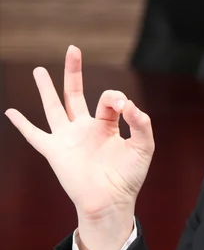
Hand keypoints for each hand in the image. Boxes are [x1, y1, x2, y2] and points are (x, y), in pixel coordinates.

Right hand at [4, 45, 154, 220]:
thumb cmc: (129, 176)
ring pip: (53, 107)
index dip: (116, 98)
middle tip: (73, 48)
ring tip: (39, 69)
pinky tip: (11, 112)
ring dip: (46, 88)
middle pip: (75, 93)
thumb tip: (130, 104)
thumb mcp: (144, 146)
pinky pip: (35, 136)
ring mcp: (68, 139)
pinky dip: (22, 124)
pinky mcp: (55, 152)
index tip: (126, 108)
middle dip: (73, 71)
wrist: (111, 201)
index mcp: (107, 125)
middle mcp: (85, 128)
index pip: (108, 99)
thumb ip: (142, 123)